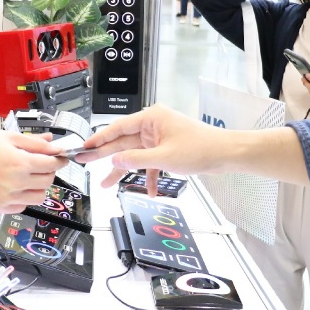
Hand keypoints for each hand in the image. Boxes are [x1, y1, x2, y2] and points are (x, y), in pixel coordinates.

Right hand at [0, 129, 63, 213]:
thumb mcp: (10, 137)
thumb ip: (35, 143)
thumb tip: (54, 146)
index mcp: (21, 163)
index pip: (51, 164)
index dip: (58, 160)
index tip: (59, 158)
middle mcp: (16, 182)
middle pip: (48, 181)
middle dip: (49, 172)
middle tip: (42, 165)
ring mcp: (8, 197)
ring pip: (38, 197)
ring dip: (38, 187)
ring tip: (29, 176)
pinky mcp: (0, 206)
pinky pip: (22, 207)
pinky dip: (24, 198)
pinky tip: (16, 186)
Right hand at [75, 105, 229, 191]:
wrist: (225, 154)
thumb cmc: (201, 148)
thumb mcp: (164, 157)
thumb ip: (136, 160)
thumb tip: (115, 161)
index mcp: (151, 118)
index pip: (117, 128)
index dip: (99, 139)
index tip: (84, 147)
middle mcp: (153, 125)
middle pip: (123, 142)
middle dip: (105, 155)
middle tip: (84, 161)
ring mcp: (160, 138)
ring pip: (135, 155)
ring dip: (124, 170)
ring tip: (106, 184)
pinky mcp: (166, 150)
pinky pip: (150, 163)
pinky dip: (148, 176)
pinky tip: (148, 190)